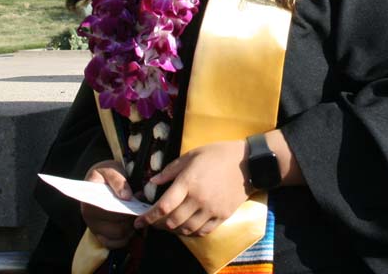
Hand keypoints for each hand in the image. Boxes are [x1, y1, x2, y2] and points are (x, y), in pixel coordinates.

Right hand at [82, 160, 135, 248]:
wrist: (99, 179)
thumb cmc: (105, 174)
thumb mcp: (110, 169)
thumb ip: (118, 180)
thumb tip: (126, 196)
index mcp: (90, 201)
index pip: (111, 213)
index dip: (127, 210)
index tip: (136, 200)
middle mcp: (89, 218)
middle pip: (117, 228)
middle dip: (132, 218)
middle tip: (140, 207)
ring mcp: (95, 228)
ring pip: (119, 236)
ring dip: (131, 228)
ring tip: (136, 215)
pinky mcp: (100, 235)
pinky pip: (115, 244)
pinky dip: (125, 238)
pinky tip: (130, 226)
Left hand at [134, 139, 248, 236]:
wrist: (248, 162)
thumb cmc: (218, 154)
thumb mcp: (191, 155)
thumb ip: (170, 170)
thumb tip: (153, 181)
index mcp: (188, 182)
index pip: (163, 206)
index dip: (148, 216)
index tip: (139, 220)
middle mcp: (198, 199)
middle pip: (172, 221)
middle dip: (158, 224)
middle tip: (153, 222)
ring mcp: (211, 209)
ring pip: (186, 229)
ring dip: (174, 229)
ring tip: (168, 224)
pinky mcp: (222, 216)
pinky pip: (202, 231)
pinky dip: (191, 232)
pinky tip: (186, 226)